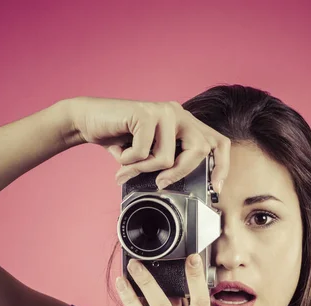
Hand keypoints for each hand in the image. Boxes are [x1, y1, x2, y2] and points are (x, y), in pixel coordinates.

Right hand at [68, 96, 229, 190]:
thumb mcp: (150, 156)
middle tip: (160, 183)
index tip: (215, 187)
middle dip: (179, 172)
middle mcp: (178, 113)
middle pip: (200, 150)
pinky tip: (121, 150)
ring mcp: (163, 111)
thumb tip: (186, 188)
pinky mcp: (146, 113)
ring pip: (167, 157)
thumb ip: (169, 165)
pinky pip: (145, 152)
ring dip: (144, 168)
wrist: (88, 120)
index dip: (222, 165)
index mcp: (185, 123)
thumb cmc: (120, 140)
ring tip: (129, 163)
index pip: (218, 142)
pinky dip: (129, 160)